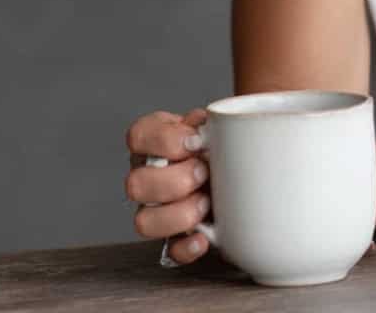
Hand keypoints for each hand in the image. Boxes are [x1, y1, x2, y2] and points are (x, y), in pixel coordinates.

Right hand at [125, 107, 210, 264]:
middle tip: (204, 173)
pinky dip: (187, 248)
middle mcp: (146, 176)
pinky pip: (168, 252)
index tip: (194, 141)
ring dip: (180, 213)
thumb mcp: (218, 124)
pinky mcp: (173, 237)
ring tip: (207, 201)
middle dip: (175, 180)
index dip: (164, 140)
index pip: (138, 136)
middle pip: (135, 184)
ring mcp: (156, 209)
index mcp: (154, 142)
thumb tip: (208, 130)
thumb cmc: (223, 142)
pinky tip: (205, 238)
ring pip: (143, 222)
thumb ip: (211, 124)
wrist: (240, 170)